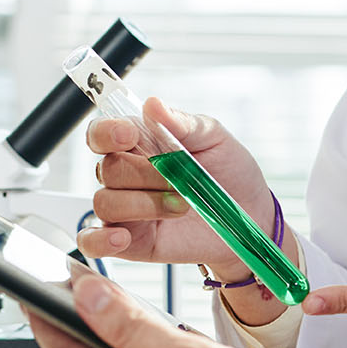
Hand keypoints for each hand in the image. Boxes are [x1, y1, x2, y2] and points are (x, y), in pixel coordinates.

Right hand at [77, 98, 276, 282]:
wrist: (252, 216)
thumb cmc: (229, 173)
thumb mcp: (214, 139)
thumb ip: (182, 123)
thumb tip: (153, 105)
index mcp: (138, 145)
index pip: (101, 134)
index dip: (106, 133)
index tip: (129, 135)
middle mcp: (126, 176)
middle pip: (107, 170)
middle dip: (146, 174)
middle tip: (181, 181)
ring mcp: (126, 210)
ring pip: (105, 203)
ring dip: (144, 205)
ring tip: (182, 207)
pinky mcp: (131, 241)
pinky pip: (94, 242)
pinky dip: (100, 240)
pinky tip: (122, 237)